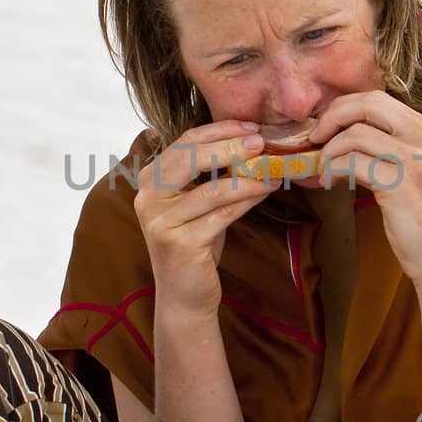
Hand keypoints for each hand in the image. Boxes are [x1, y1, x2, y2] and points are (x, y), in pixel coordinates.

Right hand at [134, 120, 275, 316]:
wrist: (185, 294)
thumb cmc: (196, 243)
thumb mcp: (198, 202)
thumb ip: (209, 173)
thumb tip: (250, 142)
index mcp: (149, 179)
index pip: (185, 141)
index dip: (220, 130)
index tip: (251, 127)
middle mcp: (147, 197)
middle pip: (191, 158)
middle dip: (230, 145)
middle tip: (261, 142)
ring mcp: (161, 221)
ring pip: (212, 188)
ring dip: (248, 176)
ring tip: (273, 168)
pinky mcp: (180, 243)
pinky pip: (222, 214)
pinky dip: (247, 200)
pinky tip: (265, 190)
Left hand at [308, 91, 421, 286]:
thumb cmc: (419, 216)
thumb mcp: (412, 169)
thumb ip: (388, 145)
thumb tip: (343, 128)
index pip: (378, 99)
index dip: (344, 108)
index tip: (325, 126)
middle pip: (367, 105)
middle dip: (333, 117)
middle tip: (315, 138)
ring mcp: (415, 160)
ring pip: (356, 134)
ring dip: (329, 150)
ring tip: (322, 167)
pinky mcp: (400, 184)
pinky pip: (353, 163)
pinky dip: (333, 169)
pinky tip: (329, 181)